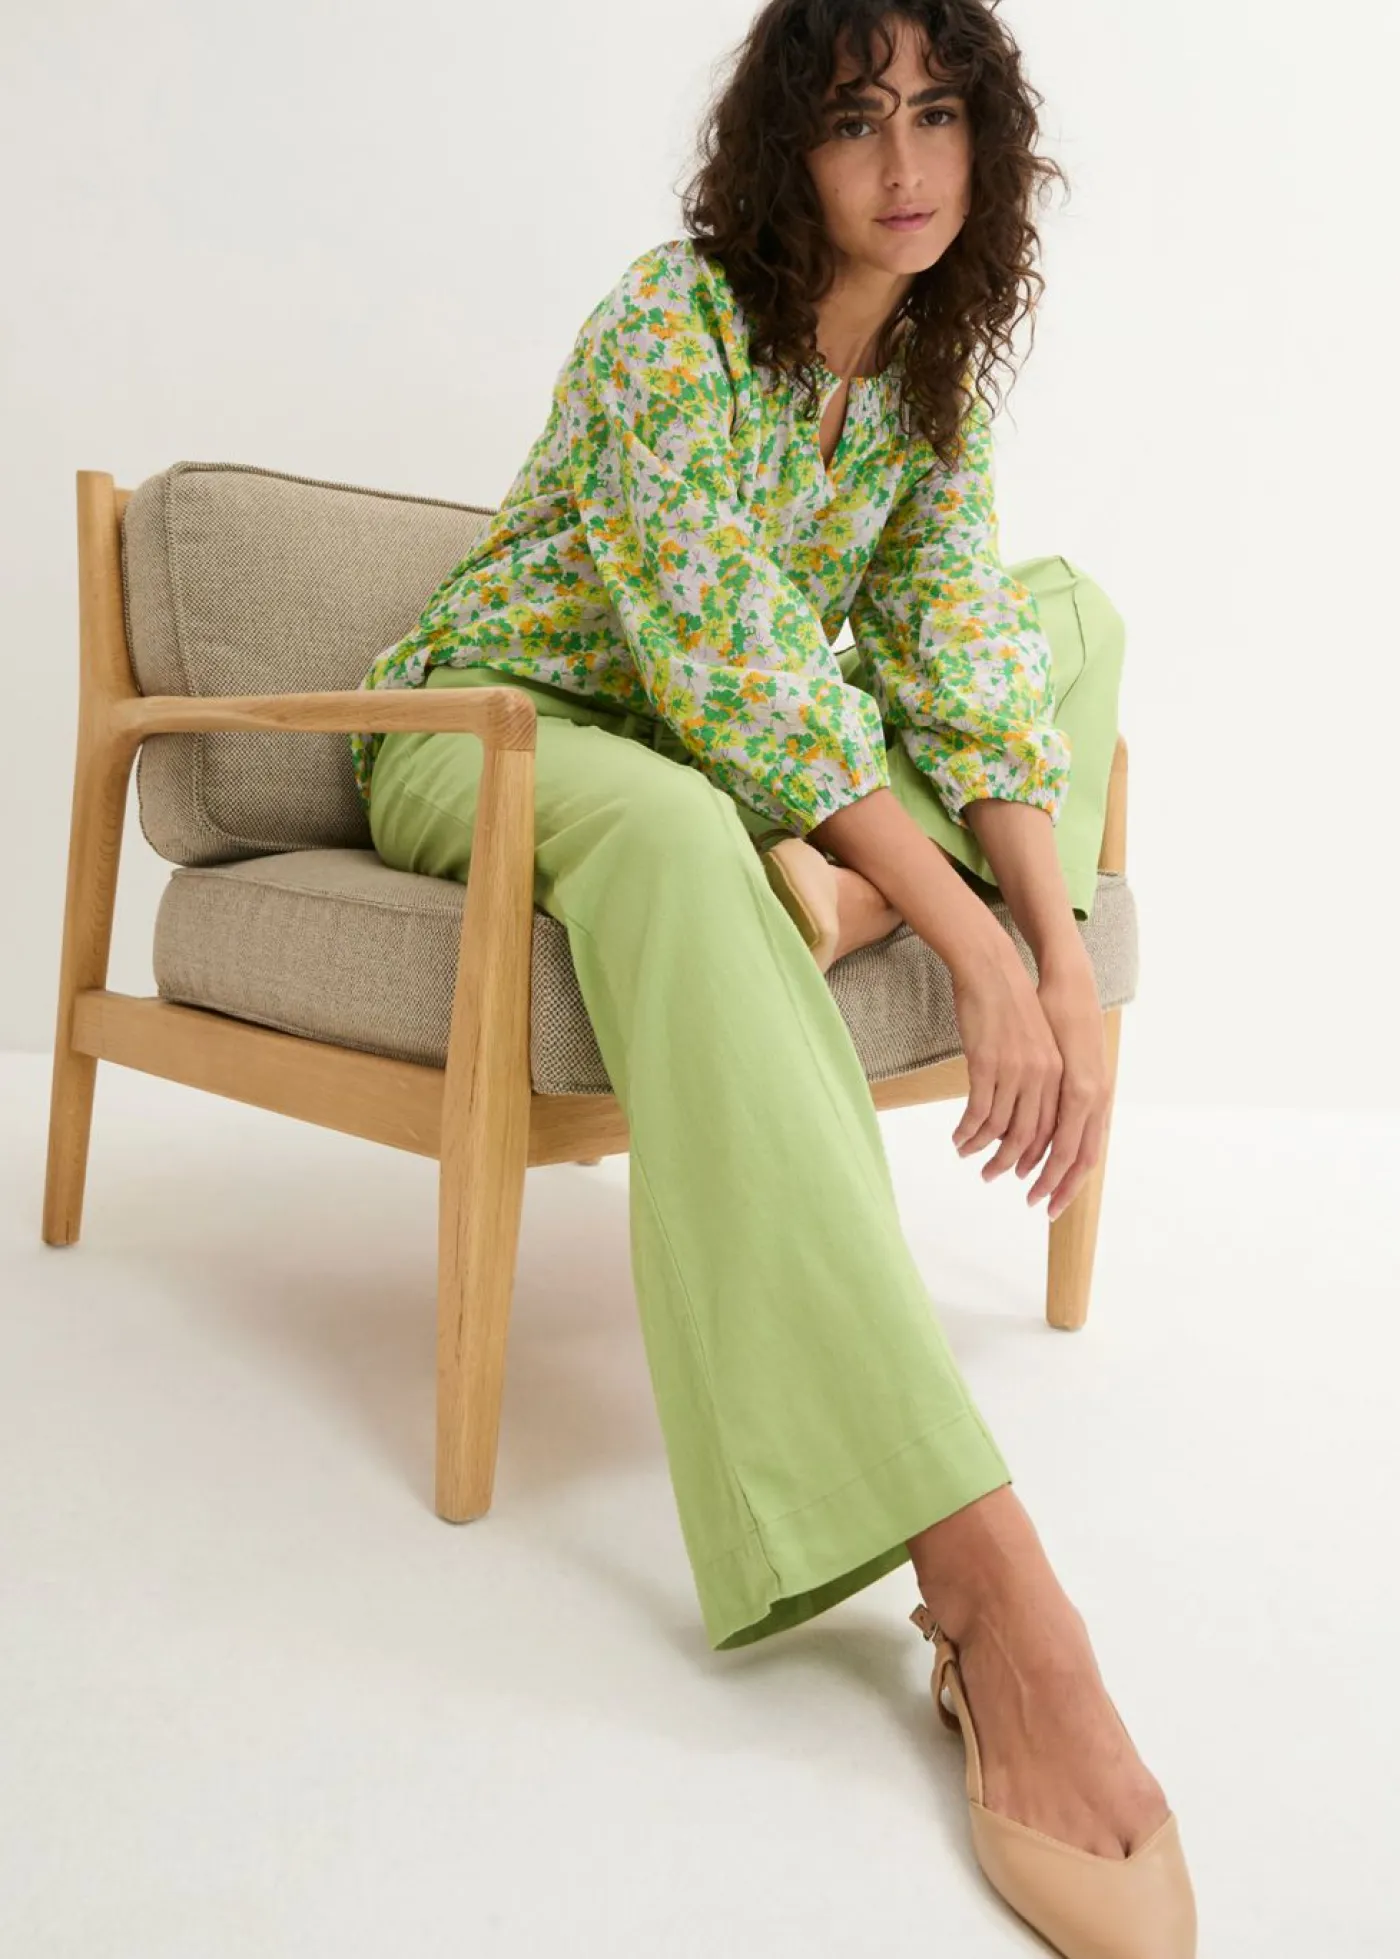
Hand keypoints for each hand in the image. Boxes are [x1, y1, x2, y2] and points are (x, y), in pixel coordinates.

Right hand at [948, 933, 1064, 1191]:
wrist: (992, 970)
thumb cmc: (1011, 1004)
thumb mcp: (1037, 1044)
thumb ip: (1039, 1078)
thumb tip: (1023, 1115)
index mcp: (1060, 1074)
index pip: (1055, 1133)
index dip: (1040, 1162)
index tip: (1024, 1178)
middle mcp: (1043, 1077)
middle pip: (1029, 1138)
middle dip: (1009, 1165)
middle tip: (990, 1177)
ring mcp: (1016, 1072)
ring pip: (1000, 1129)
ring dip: (981, 1149)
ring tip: (966, 1155)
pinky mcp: (987, 1065)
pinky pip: (977, 1112)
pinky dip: (966, 1131)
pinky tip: (957, 1137)